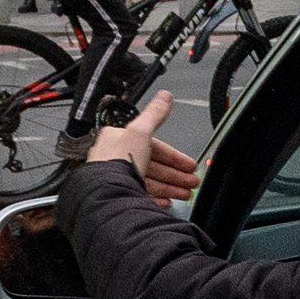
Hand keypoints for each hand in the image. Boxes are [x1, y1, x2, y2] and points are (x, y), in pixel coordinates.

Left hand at [88, 87, 203, 203]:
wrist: (108, 193)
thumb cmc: (117, 163)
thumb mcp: (140, 132)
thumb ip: (155, 115)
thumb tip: (164, 97)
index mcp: (118, 140)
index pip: (152, 145)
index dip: (173, 155)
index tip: (188, 164)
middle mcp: (115, 160)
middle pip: (153, 165)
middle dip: (176, 174)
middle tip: (191, 180)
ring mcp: (117, 180)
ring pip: (149, 182)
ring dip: (170, 187)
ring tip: (185, 192)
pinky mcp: (120, 196)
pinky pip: (142, 196)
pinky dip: (157, 198)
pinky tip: (167, 201)